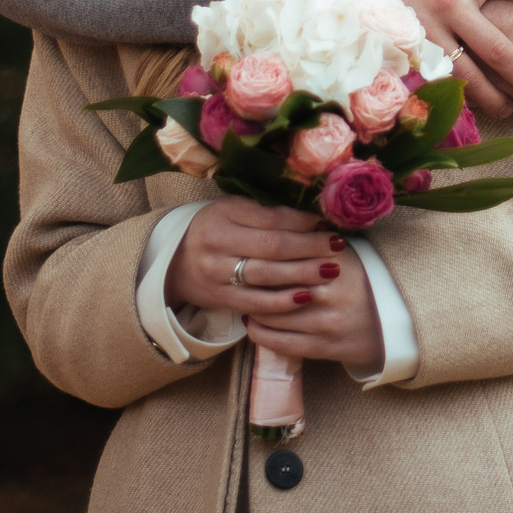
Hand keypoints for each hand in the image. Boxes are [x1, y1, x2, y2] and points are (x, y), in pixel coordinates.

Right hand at [164, 196, 340, 314]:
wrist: (174, 262)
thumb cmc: (216, 229)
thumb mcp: (234, 210)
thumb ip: (266, 213)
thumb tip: (313, 219)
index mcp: (224, 214)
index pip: (271, 219)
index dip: (302, 223)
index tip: (327, 224)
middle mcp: (218, 243)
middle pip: (272, 247)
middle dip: (310, 248)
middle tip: (338, 247)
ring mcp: (217, 274)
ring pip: (266, 276)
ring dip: (302, 274)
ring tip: (330, 271)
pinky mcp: (220, 298)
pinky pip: (256, 303)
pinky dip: (282, 302)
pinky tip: (305, 297)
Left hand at [244, 234, 382, 374]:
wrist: (395, 321)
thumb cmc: (363, 280)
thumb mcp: (345, 253)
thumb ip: (313, 241)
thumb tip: (275, 223)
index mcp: (336, 260)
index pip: (286, 255)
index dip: (261, 255)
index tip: (246, 252)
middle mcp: (331, 290)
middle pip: (276, 285)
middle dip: (252, 282)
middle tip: (237, 277)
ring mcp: (327, 321)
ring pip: (274, 315)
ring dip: (253, 308)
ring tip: (243, 300)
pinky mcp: (325, 347)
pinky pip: (281, 343)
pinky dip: (261, 334)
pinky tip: (252, 325)